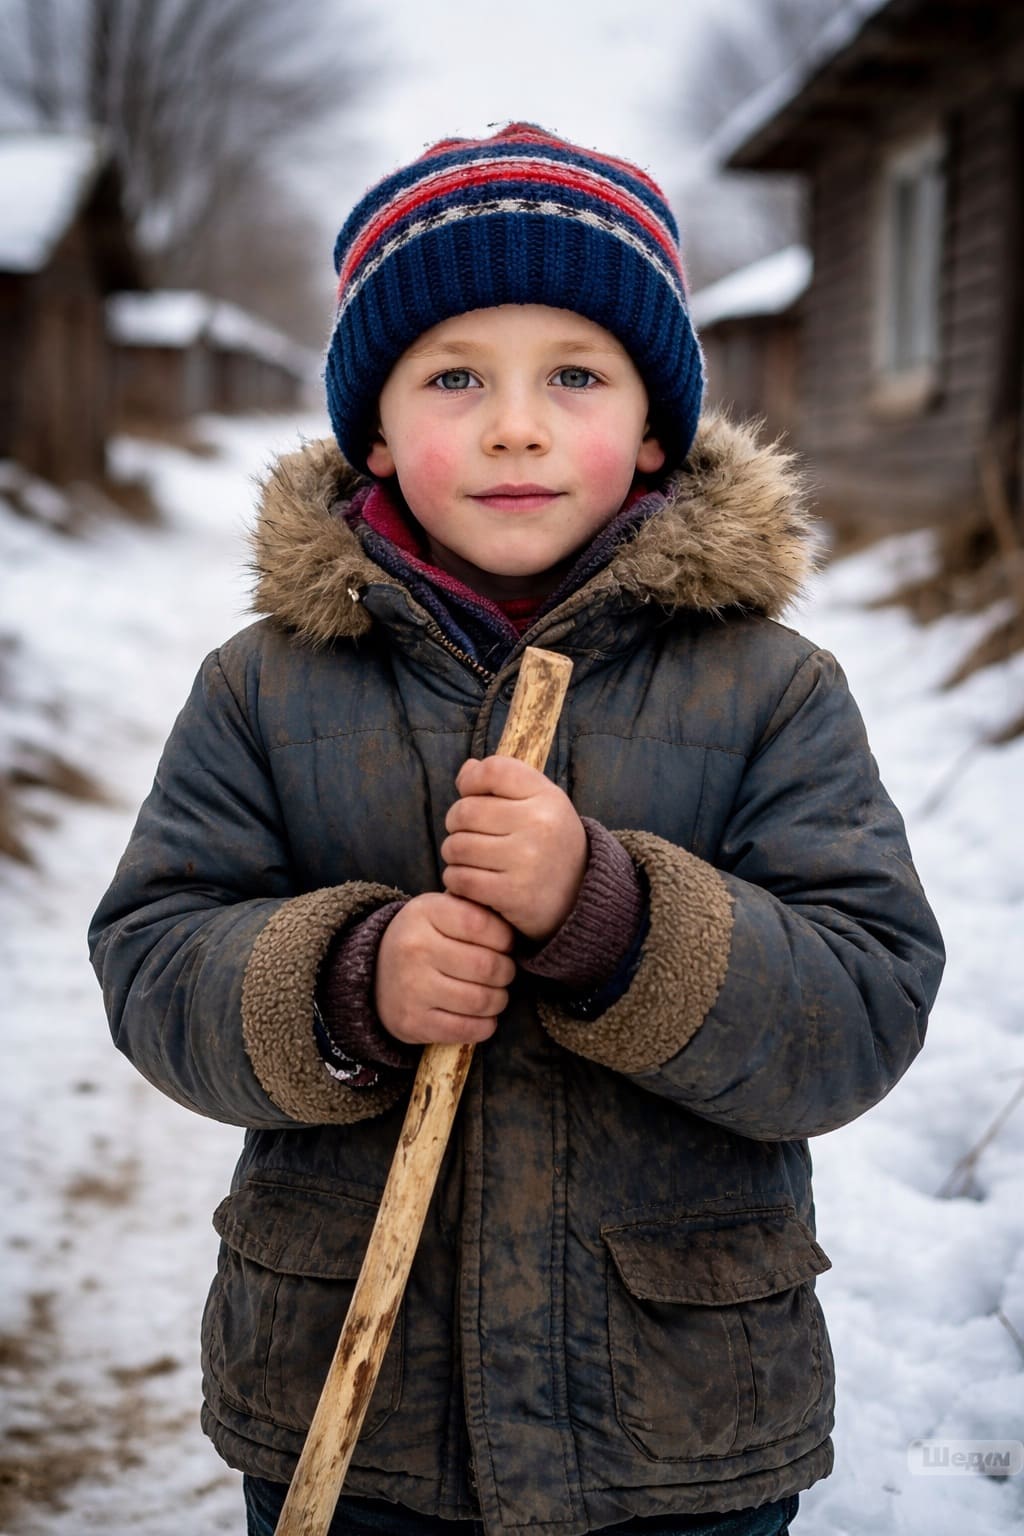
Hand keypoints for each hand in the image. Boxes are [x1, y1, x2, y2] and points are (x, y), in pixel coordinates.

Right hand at [374, 892, 515, 1045]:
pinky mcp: (412, 1023)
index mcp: (425, 913)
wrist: (374, 973)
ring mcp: (411, 988)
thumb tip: (514, 923)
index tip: (505, 945)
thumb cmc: (424, 937)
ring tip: (495, 995)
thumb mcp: (440, 910)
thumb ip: (475, 909)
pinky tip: (484, 1017)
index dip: (505, 938)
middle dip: (506, 972)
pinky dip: (485, 1026)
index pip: (481, 924)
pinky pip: (466, 1030)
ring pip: (480, 1000)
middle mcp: (414, 949)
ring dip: (498, 1000)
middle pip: (486, 966)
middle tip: (504, 973)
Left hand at [441, 756, 587, 941]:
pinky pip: (460, 879)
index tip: (471, 795)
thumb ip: (505, 781)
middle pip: (465, 811)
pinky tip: (470, 880)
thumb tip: (467, 770)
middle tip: (468, 834)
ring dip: (454, 854)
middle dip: (456, 823)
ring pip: (456, 847)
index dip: (471, 781)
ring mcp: (526, 860)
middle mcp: (539, 825)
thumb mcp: (541, 803)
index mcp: (547, 797)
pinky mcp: (513, 894)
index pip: (494, 770)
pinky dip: (456, 879)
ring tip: (470, 858)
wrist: (580, 895)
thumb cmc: (549, 842)